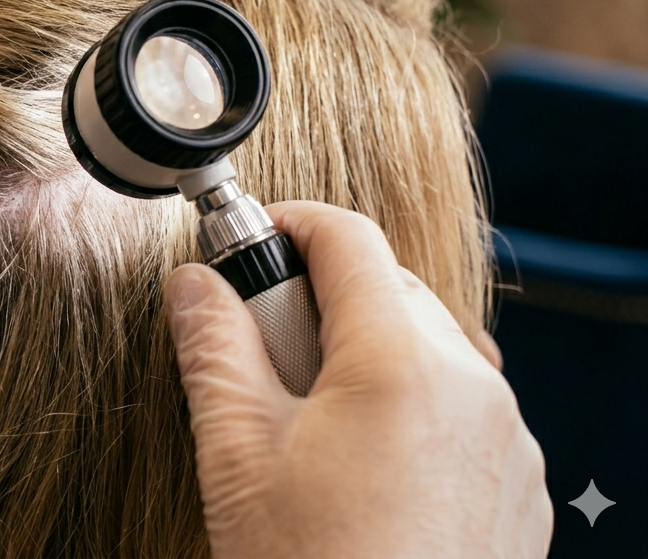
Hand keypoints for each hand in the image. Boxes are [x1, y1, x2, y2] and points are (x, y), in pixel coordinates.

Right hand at [165, 201, 550, 558]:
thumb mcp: (236, 453)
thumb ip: (213, 347)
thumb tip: (193, 284)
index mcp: (401, 362)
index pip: (348, 238)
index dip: (288, 223)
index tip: (249, 240)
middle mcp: (473, 388)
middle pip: (393, 289)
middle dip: (323, 296)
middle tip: (262, 349)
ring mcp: (508, 441)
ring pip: (432, 349)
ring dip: (368, 352)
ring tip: (308, 422)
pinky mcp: (520, 489)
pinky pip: (465, 410)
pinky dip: (413, 406)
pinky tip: (361, 469)